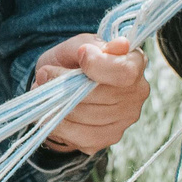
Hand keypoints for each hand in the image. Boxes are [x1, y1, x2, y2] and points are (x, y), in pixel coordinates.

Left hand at [35, 35, 150, 155]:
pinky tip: (51, 111)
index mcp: (135, 63)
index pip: (125, 71)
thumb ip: (87, 44)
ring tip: (45, 91)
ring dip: (57, 104)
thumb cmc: (74, 61)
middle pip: (100, 95)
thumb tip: (98, 49)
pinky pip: (78, 135)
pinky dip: (58, 124)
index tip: (80, 54)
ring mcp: (125, 119)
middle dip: (67, 85)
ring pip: (85, 116)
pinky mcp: (108, 137)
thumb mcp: (77, 44)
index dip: (98, 65)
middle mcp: (137, 93)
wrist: (63, 85)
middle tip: (46, 74)